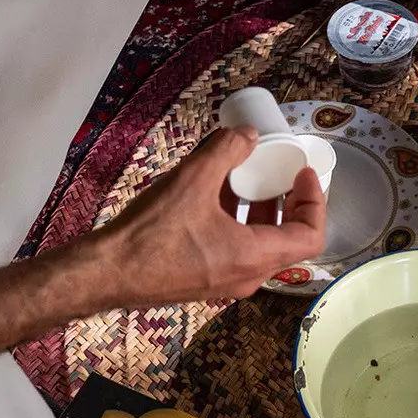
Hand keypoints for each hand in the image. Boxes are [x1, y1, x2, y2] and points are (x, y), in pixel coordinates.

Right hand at [0, 127, 328, 376]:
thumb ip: (227, 151)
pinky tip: (214, 194)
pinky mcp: (202, 280)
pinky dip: (237, 222)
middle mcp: (245, 277)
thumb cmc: (150, 233)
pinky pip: (235, 250)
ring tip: (246, 176)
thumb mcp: (193, 180)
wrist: (102, 273)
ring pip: (260, 244)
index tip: (303, 172)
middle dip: (289, 202)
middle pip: (289, 240)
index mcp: (254, 258)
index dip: (315, 201)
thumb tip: (248, 134)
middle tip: (280, 171)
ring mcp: (223, 283)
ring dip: (260, 209)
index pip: (311, 237)